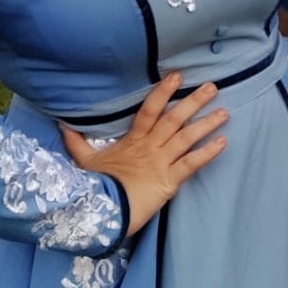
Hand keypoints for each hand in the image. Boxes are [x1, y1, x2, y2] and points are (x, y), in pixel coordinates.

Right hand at [60, 73, 227, 236]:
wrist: (102, 211)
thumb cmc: (96, 185)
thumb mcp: (85, 161)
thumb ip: (77, 142)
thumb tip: (62, 125)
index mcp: (133, 140)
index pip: (150, 110)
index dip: (163, 92)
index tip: (177, 76)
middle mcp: (150, 146)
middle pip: (174, 118)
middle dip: (194, 101)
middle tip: (212, 86)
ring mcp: (161, 162)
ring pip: (186, 138)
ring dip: (206, 124)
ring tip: (224, 112)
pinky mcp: (169, 181)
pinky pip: (192, 164)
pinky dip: (208, 153)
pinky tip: (223, 142)